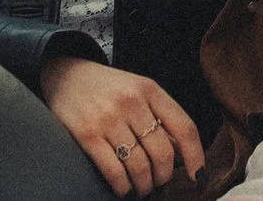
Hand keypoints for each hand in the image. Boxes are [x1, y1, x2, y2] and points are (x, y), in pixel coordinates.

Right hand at [37, 54, 203, 196]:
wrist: (65, 75)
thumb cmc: (107, 88)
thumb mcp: (138, 90)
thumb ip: (159, 116)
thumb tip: (182, 153)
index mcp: (150, 89)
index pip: (184, 127)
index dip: (195, 156)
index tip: (198, 175)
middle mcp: (131, 102)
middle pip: (163, 152)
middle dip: (164, 176)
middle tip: (158, 183)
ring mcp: (108, 118)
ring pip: (139, 166)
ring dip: (144, 185)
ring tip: (141, 188)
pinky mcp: (87, 134)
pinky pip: (114, 171)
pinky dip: (122, 187)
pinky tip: (122, 188)